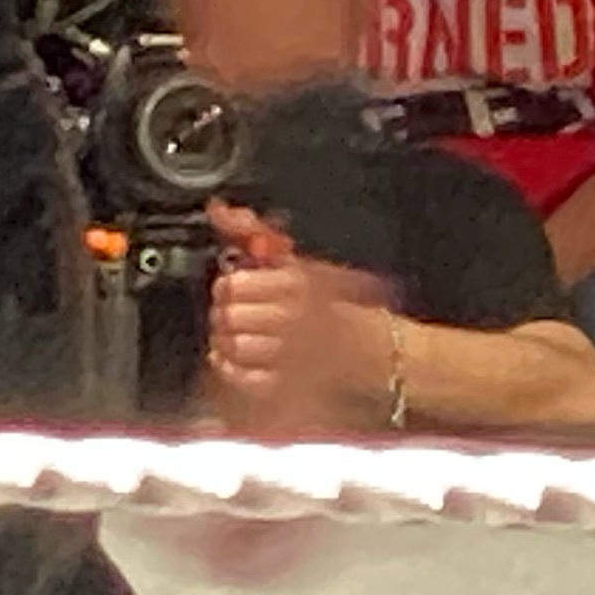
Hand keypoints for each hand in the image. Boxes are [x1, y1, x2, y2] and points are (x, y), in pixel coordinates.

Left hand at [200, 200, 401, 433]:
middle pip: (229, 314)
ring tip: (237, 337)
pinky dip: (231, 369)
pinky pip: (242, 377)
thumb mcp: (304, 263)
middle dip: (225, 314)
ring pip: (233, 345)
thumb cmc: (338, 306)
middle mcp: (294, 316)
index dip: (229, 286)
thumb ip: (256, 234)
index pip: (234, 283)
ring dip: (227, 342)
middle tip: (235, 314)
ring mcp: (291, 353)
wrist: (377, 351)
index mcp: (298, 282)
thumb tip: (218, 211)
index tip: (236, 288)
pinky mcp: (288, 384)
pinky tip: (234, 360)